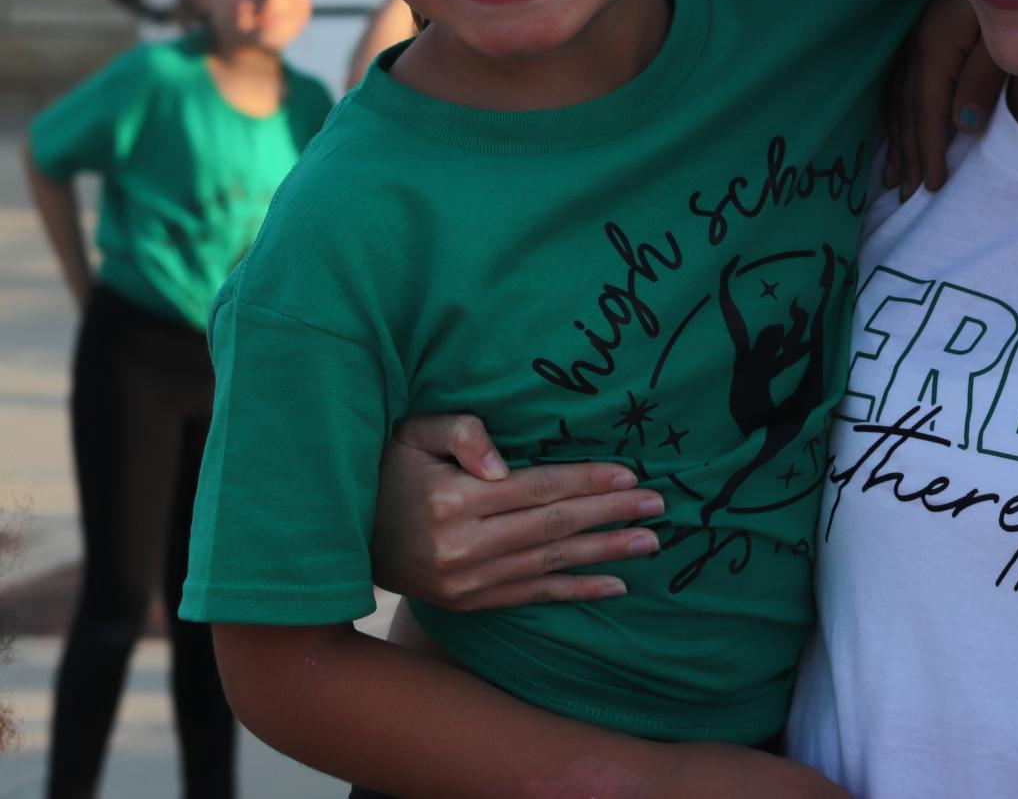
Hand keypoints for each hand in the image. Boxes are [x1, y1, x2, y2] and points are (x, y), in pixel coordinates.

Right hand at [371, 414, 664, 608]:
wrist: (341, 538)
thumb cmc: (387, 469)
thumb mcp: (415, 434)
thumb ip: (461, 433)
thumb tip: (503, 464)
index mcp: (454, 499)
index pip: (538, 487)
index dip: (587, 480)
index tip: (631, 475)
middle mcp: (463, 546)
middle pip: (554, 527)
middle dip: (611, 514)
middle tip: (658, 506)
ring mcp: (466, 581)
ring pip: (550, 564)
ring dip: (605, 554)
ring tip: (650, 543)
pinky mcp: (467, 603)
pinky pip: (532, 595)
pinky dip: (575, 591)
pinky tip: (615, 586)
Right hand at [882, 0, 1003, 199]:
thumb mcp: (1005, 39)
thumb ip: (983, 81)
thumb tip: (961, 126)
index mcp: (936, 45)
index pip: (927, 110)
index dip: (928, 150)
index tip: (933, 187)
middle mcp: (916, 43)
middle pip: (906, 109)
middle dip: (907, 154)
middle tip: (907, 197)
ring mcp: (913, 37)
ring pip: (896, 98)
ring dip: (895, 139)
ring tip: (894, 178)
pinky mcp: (918, 33)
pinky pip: (897, 82)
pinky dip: (894, 114)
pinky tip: (893, 132)